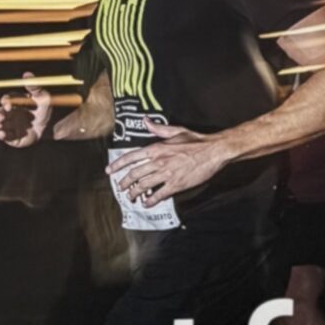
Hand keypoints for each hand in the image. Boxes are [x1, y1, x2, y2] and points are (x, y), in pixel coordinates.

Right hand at [0, 73, 52, 146]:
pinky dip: (1, 135)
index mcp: (15, 103)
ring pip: (0, 125)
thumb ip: (34, 87)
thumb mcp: (42, 96)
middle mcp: (10, 114)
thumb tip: (26, 74)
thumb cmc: (45, 108)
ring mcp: (11, 126)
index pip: (7, 100)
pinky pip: (5, 137)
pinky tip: (0, 134)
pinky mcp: (13, 137)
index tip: (9, 104)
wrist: (51, 125)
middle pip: (0, 113)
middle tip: (0, 116)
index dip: (6, 102)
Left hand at [112, 127, 230, 208]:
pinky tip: (147, 203)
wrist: (214, 151)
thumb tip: (146, 121)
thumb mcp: (177, 131)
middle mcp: (159, 161)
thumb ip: (159, 128)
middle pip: (134, 174)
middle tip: (120, 187)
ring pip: (143, 186)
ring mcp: (167, 174)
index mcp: (158, 148)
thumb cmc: (197, 141)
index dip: (118, 165)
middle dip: (124, 182)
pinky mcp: (176, 184)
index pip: (131, 157)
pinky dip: (150, 200)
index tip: (109, 170)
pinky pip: (158, 195)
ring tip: (131, 197)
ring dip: (134, 193)